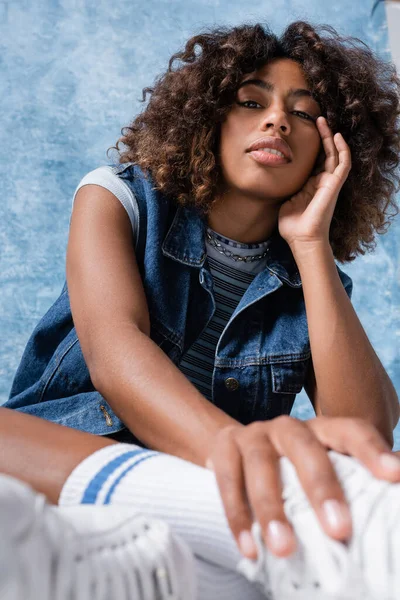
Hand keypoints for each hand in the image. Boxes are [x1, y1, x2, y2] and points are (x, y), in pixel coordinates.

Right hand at [206, 415, 399, 559]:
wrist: (234, 447)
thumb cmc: (290, 466)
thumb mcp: (323, 467)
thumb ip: (353, 481)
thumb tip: (396, 502)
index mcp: (321, 429)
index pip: (350, 431)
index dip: (371, 450)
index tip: (394, 474)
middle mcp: (287, 427)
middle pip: (305, 448)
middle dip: (321, 487)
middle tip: (338, 529)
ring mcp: (253, 436)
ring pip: (261, 464)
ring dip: (272, 508)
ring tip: (284, 549)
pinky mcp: (223, 449)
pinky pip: (227, 481)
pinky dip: (238, 517)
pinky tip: (250, 549)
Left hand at [278, 117, 350, 248]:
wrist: (302, 238)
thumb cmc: (292, 225)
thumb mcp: (283, 200)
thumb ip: (281, 188)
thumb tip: (270, 177)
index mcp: (309, 185)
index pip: (312, 160)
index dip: (310, 145)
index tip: (301, 130)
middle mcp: (321, 182)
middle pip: (324, 153)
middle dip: (321, 135)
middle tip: (314, 118)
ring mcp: (329, 183)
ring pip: (334, 154)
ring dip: (330, 137)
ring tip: (322, 121)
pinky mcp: (335, 185)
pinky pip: (343, 163)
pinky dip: (342, 149)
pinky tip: (336, 136)